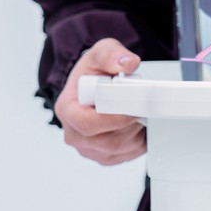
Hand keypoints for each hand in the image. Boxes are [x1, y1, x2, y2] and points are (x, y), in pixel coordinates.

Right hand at [55, 38, 145, 164]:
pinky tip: (138, 124)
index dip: (115, 117)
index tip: (133, 107)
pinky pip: (128, 155)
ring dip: (137, 131)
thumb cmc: (93, 73)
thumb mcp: (101, 53)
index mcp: (66, 110)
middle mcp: (74, 134)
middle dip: (130, 123)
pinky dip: (139, 140)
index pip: (88, 123)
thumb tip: (128, 64)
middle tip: (143, 107)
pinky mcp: (105, 157)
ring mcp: (89, 149)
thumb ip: (112, 55)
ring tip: (140, 111)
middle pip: (108, 140)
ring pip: (121, 149)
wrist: (94, 86)